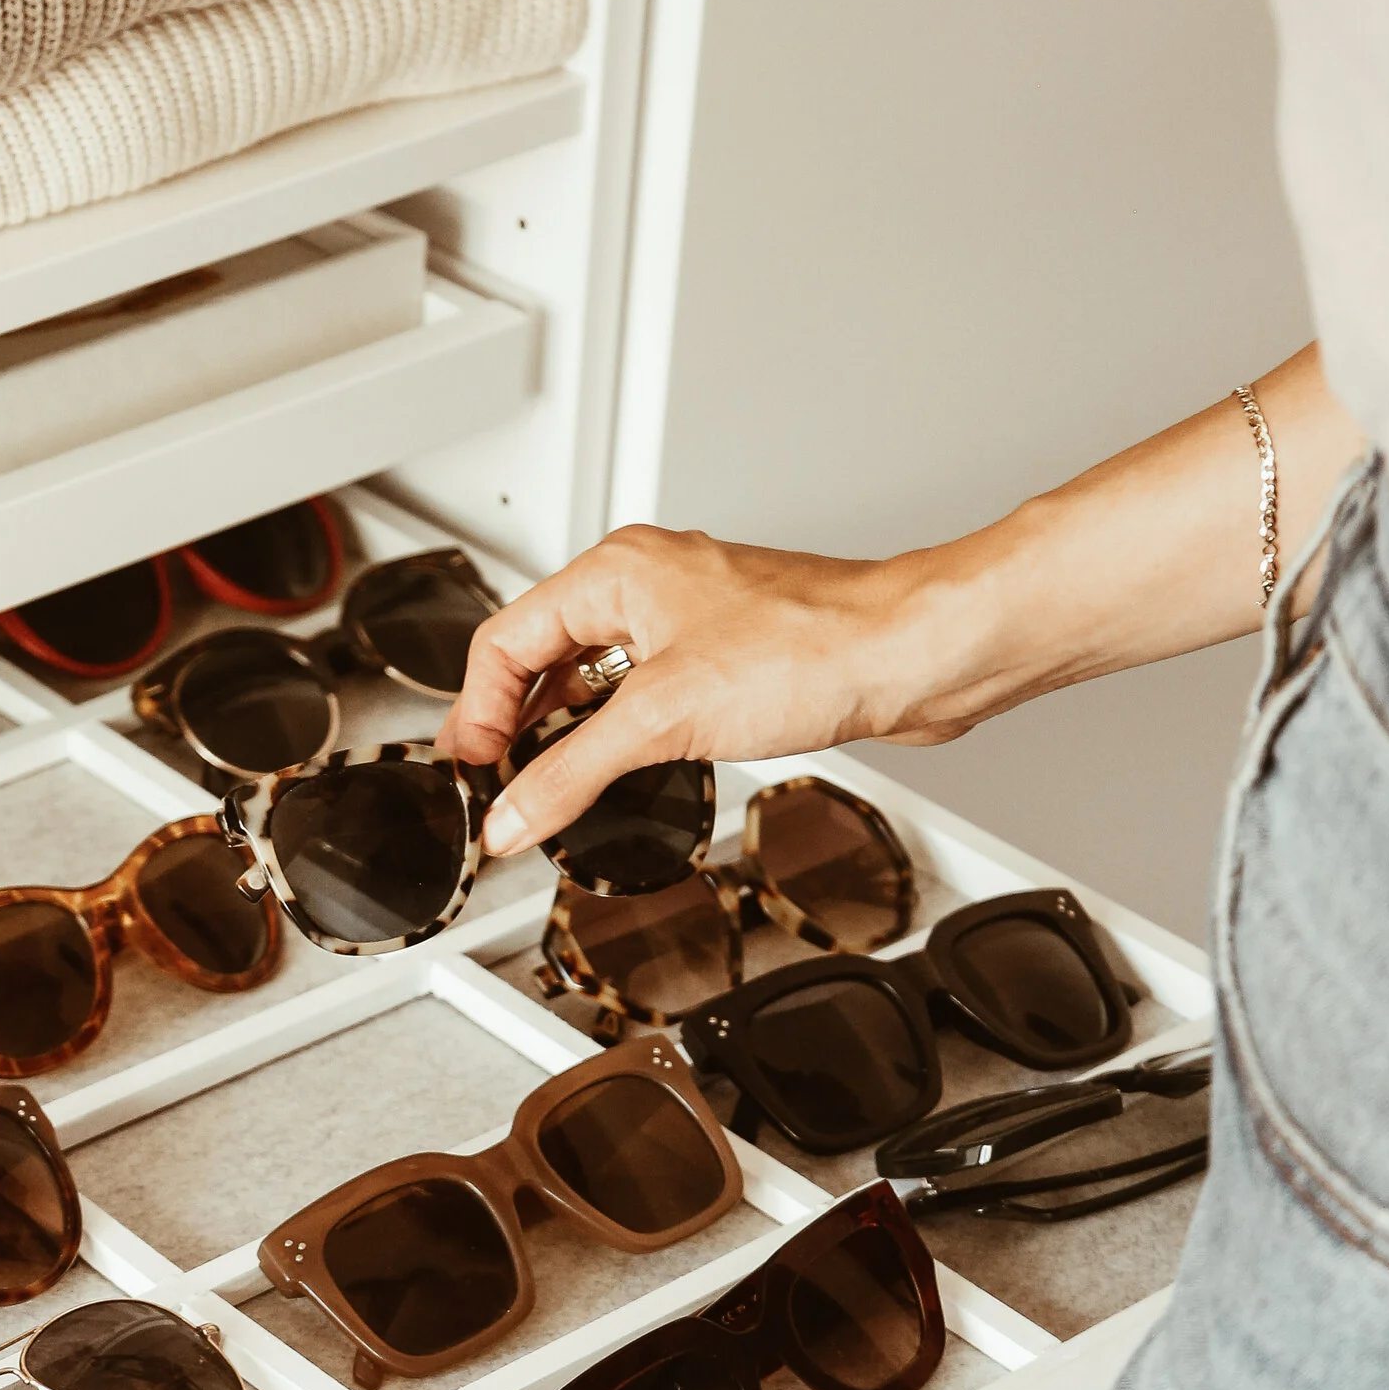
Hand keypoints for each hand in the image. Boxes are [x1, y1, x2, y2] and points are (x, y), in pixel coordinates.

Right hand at [438, 525, 929, 857]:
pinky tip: (621, 773)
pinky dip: (618, 735)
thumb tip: (511, 816)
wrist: (913, 655)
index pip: (506, 639)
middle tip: (496, 781)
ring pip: (597, 676)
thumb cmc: (814, 647)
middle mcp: (650, 588)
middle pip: (544, 654)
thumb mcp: (663, 719)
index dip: (478, 710)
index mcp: (618, 574)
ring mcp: (691, 622)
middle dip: (514, 720)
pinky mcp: (728, 660)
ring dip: (566, 730)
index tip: (476, 770)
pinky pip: (646, 696)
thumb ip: (572, 772)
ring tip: (547, 785)